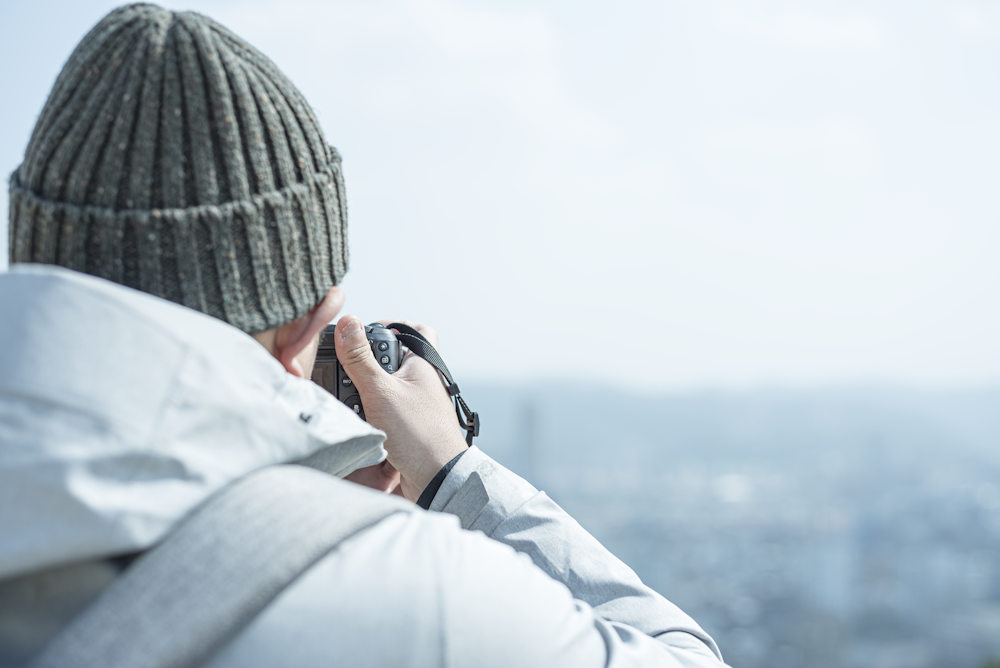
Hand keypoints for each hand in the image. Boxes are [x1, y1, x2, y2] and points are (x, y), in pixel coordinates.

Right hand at [334, 316, 467, 501]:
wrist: (435, 478)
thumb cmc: (417, 433)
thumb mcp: (380, 390)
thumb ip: (360, 358)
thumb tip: (348, 323)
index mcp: (424, 364)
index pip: (414, 330)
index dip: (390, 327)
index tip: (363, 335)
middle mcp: (424, 381)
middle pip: (393, 359)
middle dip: (369, 365)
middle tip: (353, 372)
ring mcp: (418, 403)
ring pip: (387, 385)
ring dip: (367, 391)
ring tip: (356, 400)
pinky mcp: (411, 424)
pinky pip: (386, 409)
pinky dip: (372, 411)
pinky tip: (363, 420)